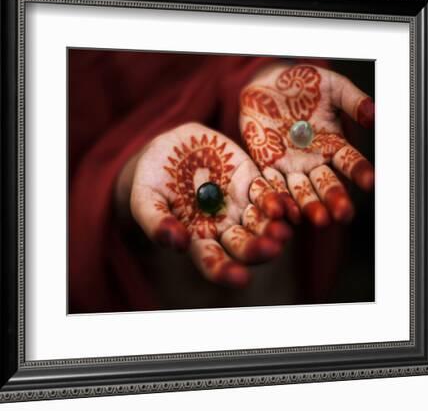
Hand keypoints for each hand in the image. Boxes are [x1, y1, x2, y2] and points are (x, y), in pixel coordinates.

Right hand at [120, 123, 291, 287]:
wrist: (168, 148)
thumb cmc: (151, 181)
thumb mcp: (144, 200)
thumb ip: (156, 223)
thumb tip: (178, 244)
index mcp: (197, 238)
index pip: (213, 261)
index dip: (226, 271)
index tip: (240, 278)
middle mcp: (223, 226)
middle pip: (244, 244)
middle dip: (258, 249)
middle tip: (270, 249)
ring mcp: (239, 203)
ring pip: (261, 221)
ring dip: (273, 228)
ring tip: (281, 231)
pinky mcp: (249, 178)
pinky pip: (267, 191)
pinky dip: (276, 200)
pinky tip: (282, 206)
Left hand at [239, 63, 374, 225]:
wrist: (266, 84)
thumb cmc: (302, 85)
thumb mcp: (331, 87)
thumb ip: (352, 101)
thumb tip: (373, 114)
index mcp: (334, 144)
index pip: (350, 162)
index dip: (360, 171)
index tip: (370, 182)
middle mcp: (314, 160)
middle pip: (327, 184)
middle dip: (335, 199)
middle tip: (343, 214)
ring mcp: (290, 165)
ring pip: (302, 190)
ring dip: (310, 205)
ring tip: (318, 219)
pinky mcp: (266, 165)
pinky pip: (273, 183)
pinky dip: (279, 196)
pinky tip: (286, 210)